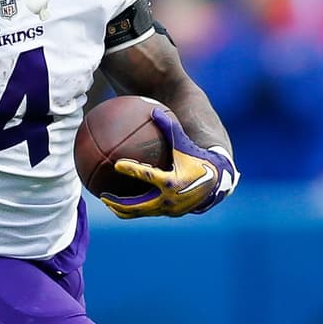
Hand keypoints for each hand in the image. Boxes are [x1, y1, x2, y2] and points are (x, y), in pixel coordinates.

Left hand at [101, 111, 236, 218]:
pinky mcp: (171, 213)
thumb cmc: (200, 158)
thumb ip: (170, 128)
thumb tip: (154, 110)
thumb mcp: (185, 144)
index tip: (117, 164)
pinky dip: (135, 208)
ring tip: (107, 202)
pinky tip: (123, 200)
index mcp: (172, 182)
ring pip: (142, 213)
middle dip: (118, 203)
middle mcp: (170, 200)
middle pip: (138, 206)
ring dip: (123, 210)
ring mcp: (170, 210)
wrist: (220, 179)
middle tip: (102, 195)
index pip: (149, 176)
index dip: (132, 170)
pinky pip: (149, 211)